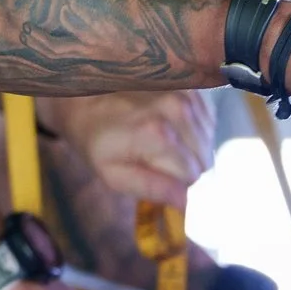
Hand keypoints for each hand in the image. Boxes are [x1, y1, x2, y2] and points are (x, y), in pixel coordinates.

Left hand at [41, 91, 215, 207]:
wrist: (82, 95)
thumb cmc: (94, 139)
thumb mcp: (112, 174)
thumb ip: (151, 189)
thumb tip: (187, 202)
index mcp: (159, 135)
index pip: (194, 177)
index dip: (180, 186)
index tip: (163, 182)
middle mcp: (178, 110)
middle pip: (204, 159)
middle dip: (186, 168)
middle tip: (156, 163)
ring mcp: (186, 95)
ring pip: (208, 141)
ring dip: (190, 149)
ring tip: (159, 144)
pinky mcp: (190, 87)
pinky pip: (206, 122)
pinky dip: (192, 131)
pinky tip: (169, 129)